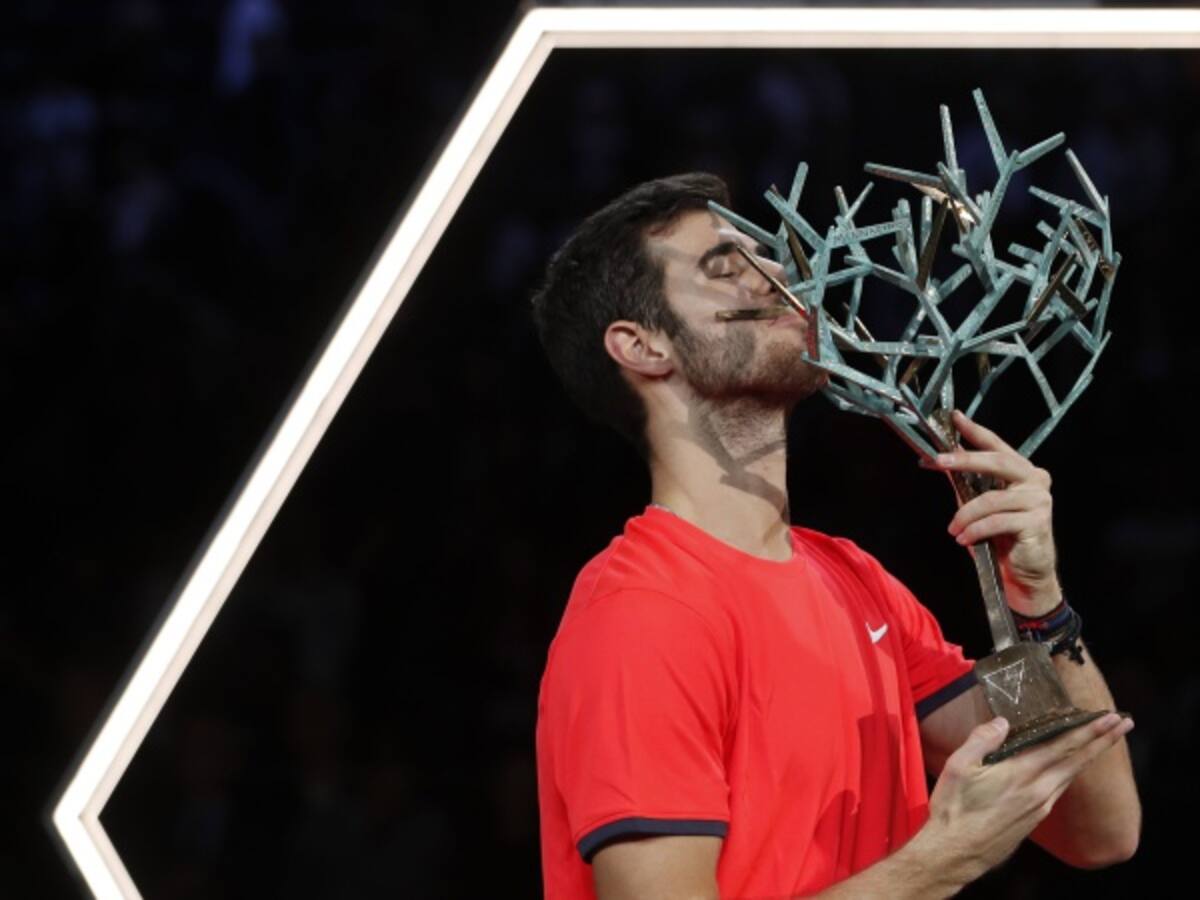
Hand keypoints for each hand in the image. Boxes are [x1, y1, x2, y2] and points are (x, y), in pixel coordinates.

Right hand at [917, 713, 1134, 883]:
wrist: (956, 853)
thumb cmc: (954, 810)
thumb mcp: (958, 767)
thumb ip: (982, 740)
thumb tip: (1001, 722)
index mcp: (1020, 773)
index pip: (1063, 746)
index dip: (1088, 730)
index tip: (1108, 717)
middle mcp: (1038, 790)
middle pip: (1078, 760)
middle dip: (1102, 739)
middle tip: (1124, 722)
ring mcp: (1039, 806)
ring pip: (1071, 775)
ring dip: (1090, 755)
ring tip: (1103, 741)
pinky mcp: (1035, 818)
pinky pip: (1060, 788)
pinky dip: (1072, 771)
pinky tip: (1070, 767)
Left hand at [933, 410, 1059, 615]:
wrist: (1025, 573)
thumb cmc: (1001, 537)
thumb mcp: (980, 505)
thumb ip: (967, 483)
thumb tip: (939, 461)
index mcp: (1022, 471)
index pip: (996, 445)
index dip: (975, 431)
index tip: (954, 417)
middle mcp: (1035, 480)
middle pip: (997, 462)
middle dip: (964, 460)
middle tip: (937, 460)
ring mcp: (1039, 500)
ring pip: (991, 499)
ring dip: (965, 515)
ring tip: (953, 530)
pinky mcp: (1038, 522)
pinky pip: (997, 521)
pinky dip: (976, 530)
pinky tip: (964, 539)